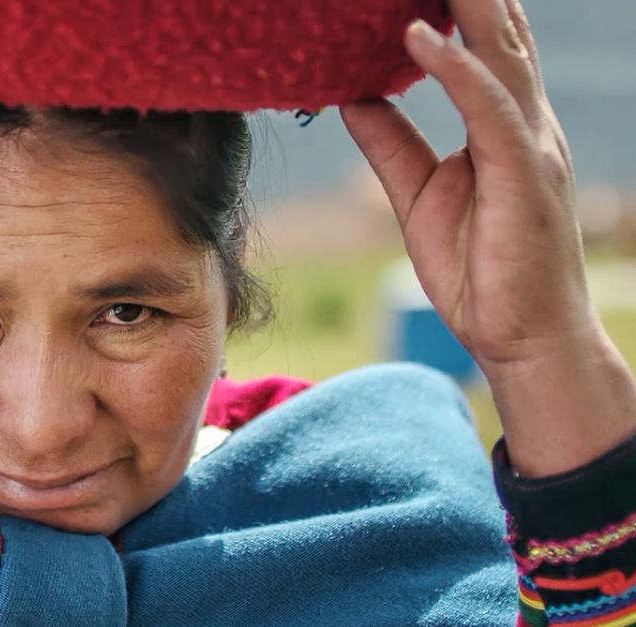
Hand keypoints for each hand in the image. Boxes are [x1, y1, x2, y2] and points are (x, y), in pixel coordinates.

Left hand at [342, 0, 635, 476]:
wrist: (523, 338)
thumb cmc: (480, 270)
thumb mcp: (416, 193)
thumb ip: (390, 140)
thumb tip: (352, 96)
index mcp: (502, 125)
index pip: (482, 44)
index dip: (456, 1)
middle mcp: (524, 123)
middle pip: (497, 33)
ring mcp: (529, 145)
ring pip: (499, 53)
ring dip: (467, 3)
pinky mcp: (523, 174)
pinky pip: (488, 109)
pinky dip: (455, 69)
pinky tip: (421, 37)